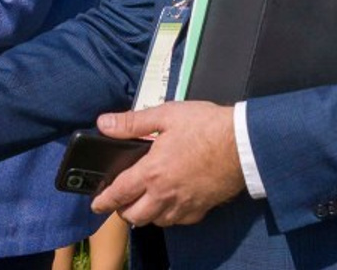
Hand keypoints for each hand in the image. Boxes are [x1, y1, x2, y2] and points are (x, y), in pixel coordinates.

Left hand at [92, 101, 243, 226]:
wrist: (241, 144)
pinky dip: (168, 215)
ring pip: (155, 222)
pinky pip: (177, 221)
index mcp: (152, 172)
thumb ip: (132, 122)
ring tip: (144, 200)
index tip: (95, 204)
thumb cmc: (205, 126)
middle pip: (134, 216)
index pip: (119, 193)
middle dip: (123, 210)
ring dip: (145, 214)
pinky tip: (170, 202)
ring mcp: (183, 206)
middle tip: (121, 199)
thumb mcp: (165, 115)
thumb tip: (104, 123)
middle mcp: (164, 194)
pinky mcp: (200, 210)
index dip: (103, 200)